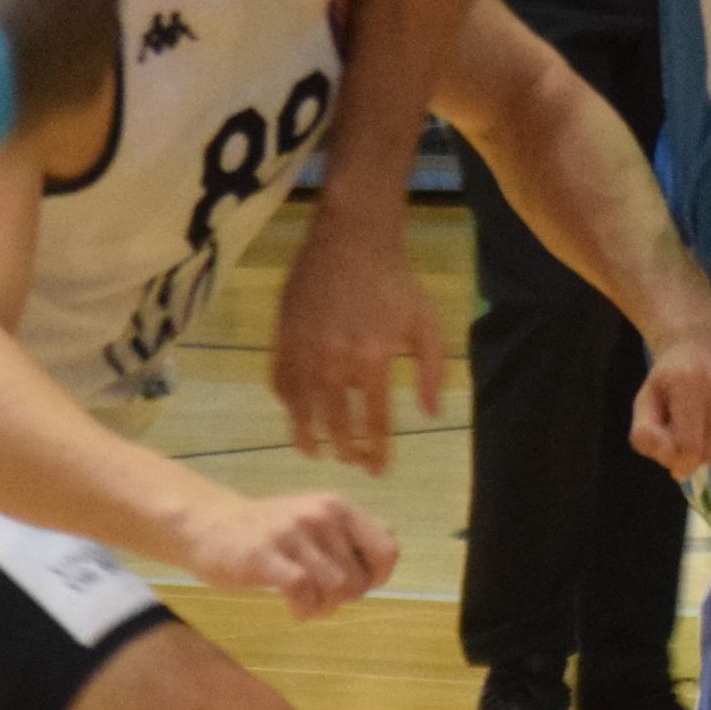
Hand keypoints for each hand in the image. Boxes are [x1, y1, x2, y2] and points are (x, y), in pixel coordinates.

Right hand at [182, 490, 398, 619]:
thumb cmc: (268, 531)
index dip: (377, 578)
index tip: (355, 587)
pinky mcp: (265, 556)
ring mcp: (292, 534)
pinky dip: (304, 610)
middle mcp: (320, 515)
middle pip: (358, 580)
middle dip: (342, 600)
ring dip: (323, 608)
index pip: (387, 549)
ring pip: (334, 589)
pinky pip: (303, 592)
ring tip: (305, 605)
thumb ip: (350, 537)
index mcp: (338, 507)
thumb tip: (385, 564)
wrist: (207, 524)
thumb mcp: (315, 521)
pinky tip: (293, 609)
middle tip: (318, 598)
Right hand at [271, 201, 445, 472]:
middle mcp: (335, 361)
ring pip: (301, 408)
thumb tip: (428, 415)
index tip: (378, 470)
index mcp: (373, 360)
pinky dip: (286, 402)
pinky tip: (293, 413)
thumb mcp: (426, 323)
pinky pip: (279, 380)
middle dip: (345, 450)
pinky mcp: (282, 336)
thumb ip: (432, 371)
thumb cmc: (395, 281)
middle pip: (336, 423)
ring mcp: (304, 349)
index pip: (374, 422)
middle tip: (351, 461)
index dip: (377, 451)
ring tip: (314, 452)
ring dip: (307, 436)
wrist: (352, 239)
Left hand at [626, 315, 710, 478]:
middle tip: (698, 439)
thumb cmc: (671, 376)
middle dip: (705, 456)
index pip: (690, 446)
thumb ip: (648, 437)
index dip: (683, 459)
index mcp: (688, 380)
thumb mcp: (646, 403)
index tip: (680, 450)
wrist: (702, 335)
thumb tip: (680, 469)